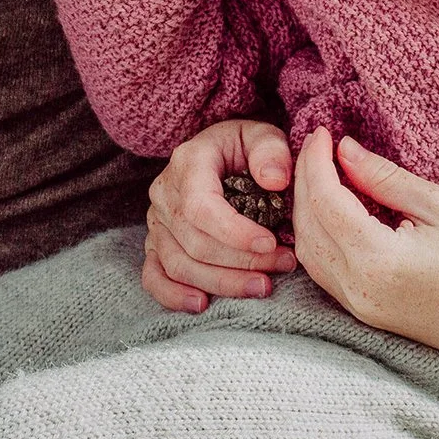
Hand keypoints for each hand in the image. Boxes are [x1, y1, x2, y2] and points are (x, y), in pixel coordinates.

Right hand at [141, 117, 297, 311]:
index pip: (201, 207)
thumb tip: (275, 181)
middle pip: (195, 242)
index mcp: (187, 163)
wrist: (219, 153)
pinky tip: (202, 304)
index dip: (235, 232)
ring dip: (223, 282)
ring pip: (180, 265)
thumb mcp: (261, 135)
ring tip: (263, 286)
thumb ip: (270, 151)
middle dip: (242, 261)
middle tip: (283, 264)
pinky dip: (173, 296)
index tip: (271, 243)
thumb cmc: (243, 147)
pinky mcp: (155, 245)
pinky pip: (154, 276)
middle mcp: (164, 194)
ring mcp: (157, 223)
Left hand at [290, 130, 438, 376]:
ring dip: (305, 210)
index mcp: (378, 260)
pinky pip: (322, 271)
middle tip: (316, 146)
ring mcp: (357, 307)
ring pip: (307, 252)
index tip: (322, 132)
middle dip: (304, 181)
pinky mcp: (362, 313)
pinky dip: (317, 236)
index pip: (325, 201)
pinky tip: (330, 210)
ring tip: (320, 173)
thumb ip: (385, 177)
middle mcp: (358, 289)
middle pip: (307, 226)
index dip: (317, 162)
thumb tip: (344, 150)